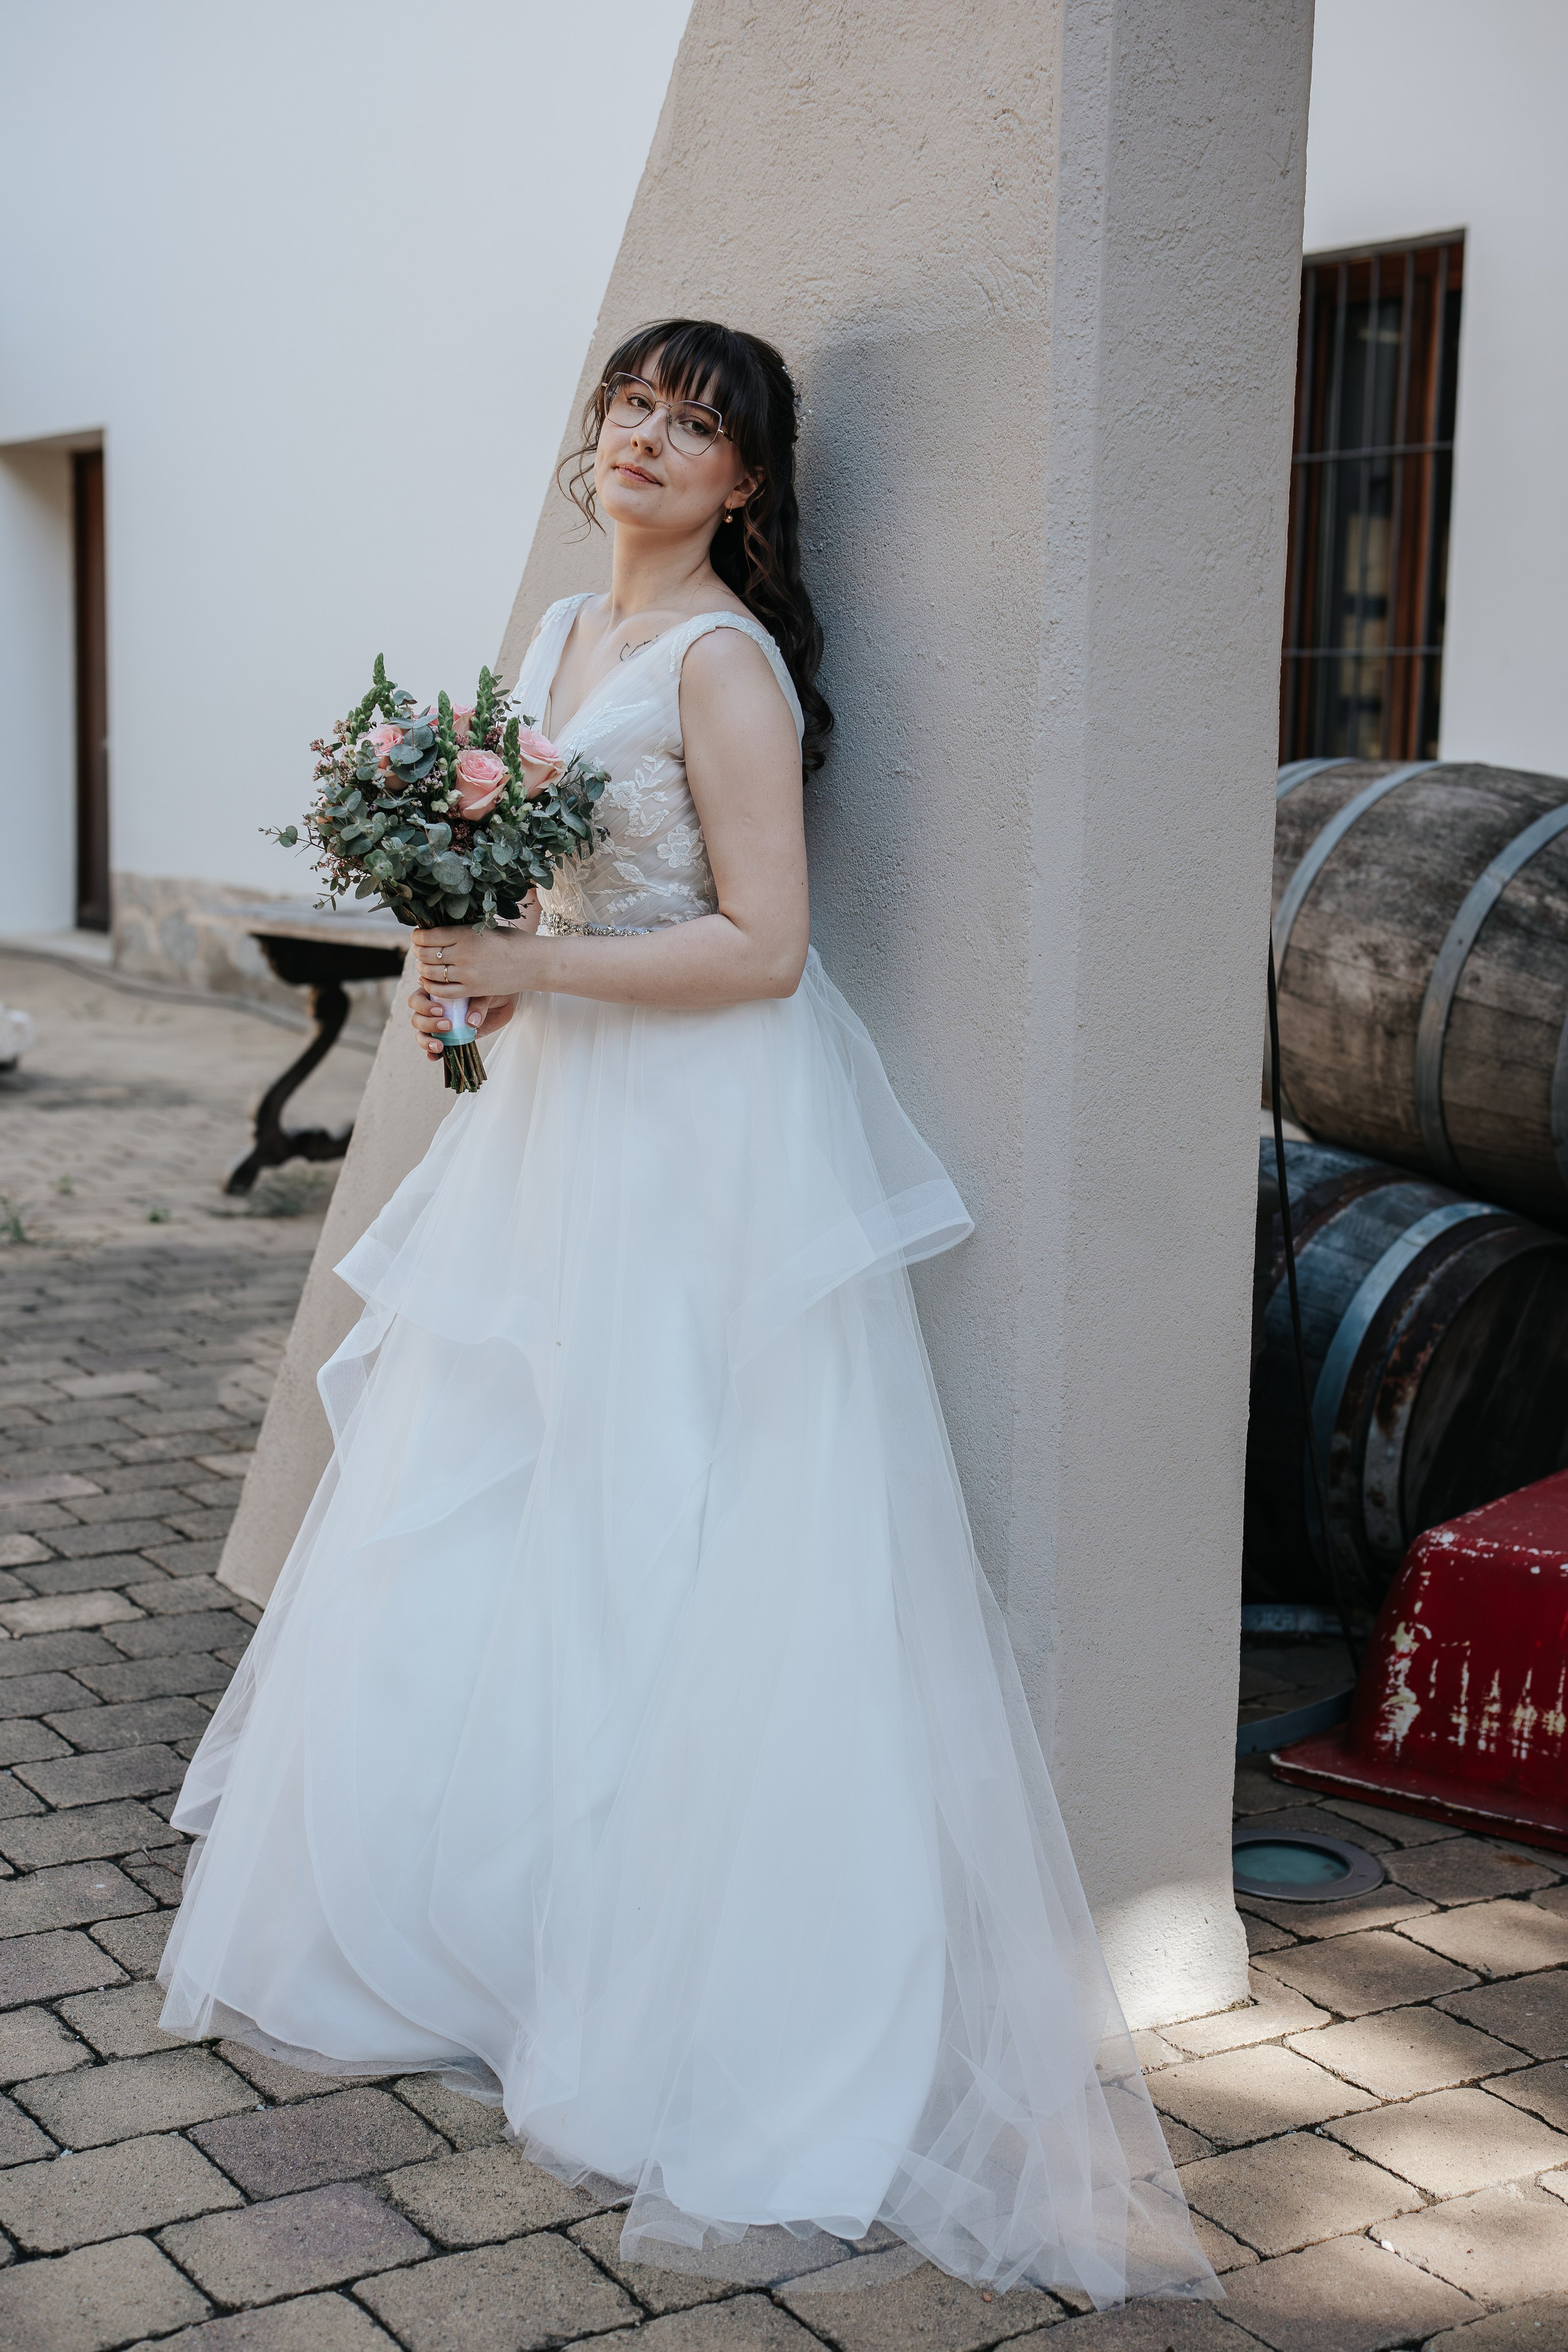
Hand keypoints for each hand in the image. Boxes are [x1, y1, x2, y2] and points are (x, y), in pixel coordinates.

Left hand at [408, 899, 537, 1059]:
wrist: (534, 962)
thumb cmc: (511, 940)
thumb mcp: (485, 927)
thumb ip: (461, 931)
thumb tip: (435, 931)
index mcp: (465, 934)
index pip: (427, 936)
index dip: (417, 937)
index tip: (418, 936)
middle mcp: (463, 953)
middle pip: (425, 954)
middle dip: (418, 952)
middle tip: (420, 951)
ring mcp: (467, 974)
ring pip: (430, 973)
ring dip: (422, 968)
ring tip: (425, 965)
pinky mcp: (472, 990)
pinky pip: (441, 991)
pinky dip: (430, 986)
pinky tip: (429, 981)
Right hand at [409, 986, 516, 1060]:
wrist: (504, 999)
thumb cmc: (490, 989)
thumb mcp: (486, 991)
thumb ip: (478, 1003)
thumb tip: (472, 1023)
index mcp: (436, 992)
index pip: (417, 999)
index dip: (423, 1006)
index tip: (441, 1010)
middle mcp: (434, 1008)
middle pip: (417, 1018)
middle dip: (428, 1024)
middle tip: (448, 1025)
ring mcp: (440, 1024)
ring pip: (422, 1034)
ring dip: (426, 1041)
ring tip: (440, 1045)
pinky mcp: (450, 1038)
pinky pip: (435, 1048)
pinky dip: (432, 1053)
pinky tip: (435, 1056)